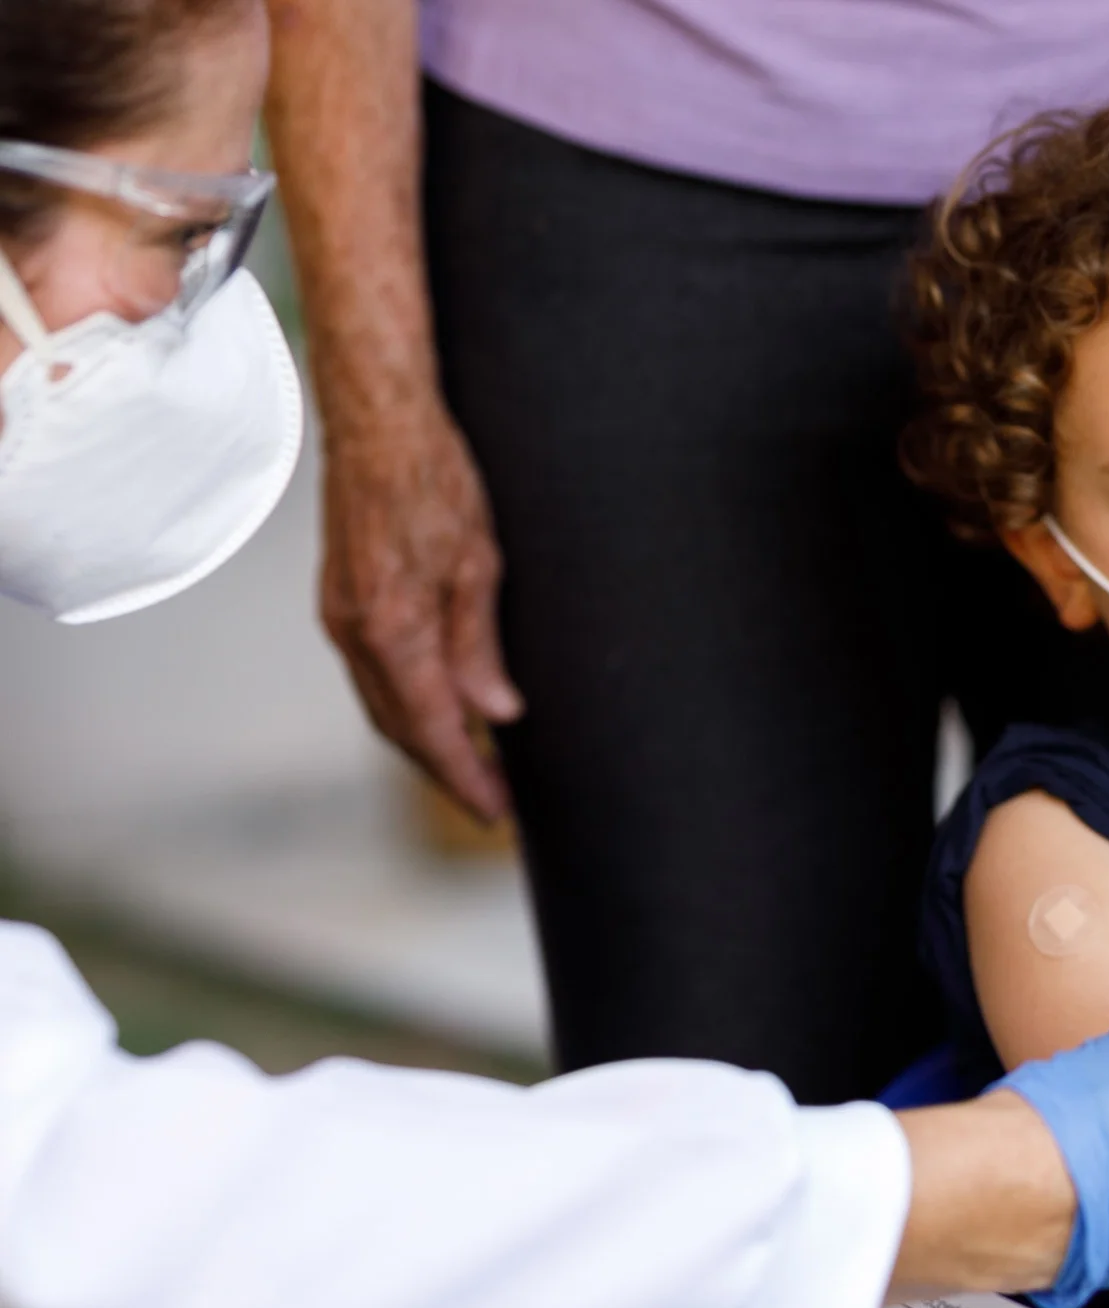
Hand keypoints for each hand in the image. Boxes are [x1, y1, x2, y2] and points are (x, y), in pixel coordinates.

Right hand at [319, 398, 521, 820]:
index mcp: (393, 628)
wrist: (378, 423)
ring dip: (426, 744)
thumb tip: (497, 713)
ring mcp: (341, 618)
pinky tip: (439, 713)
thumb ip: (480, 646)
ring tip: (476, 769)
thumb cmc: (435, 479)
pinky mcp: (341, 603)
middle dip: (448, 773)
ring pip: (383, 707)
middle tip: (494, 803)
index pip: (433, 729)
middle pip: (401, 730)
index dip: (466, 779)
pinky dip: (407, 708)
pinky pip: (373, 677)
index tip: (497, 812)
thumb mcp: (479, 564)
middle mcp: (357, 633)